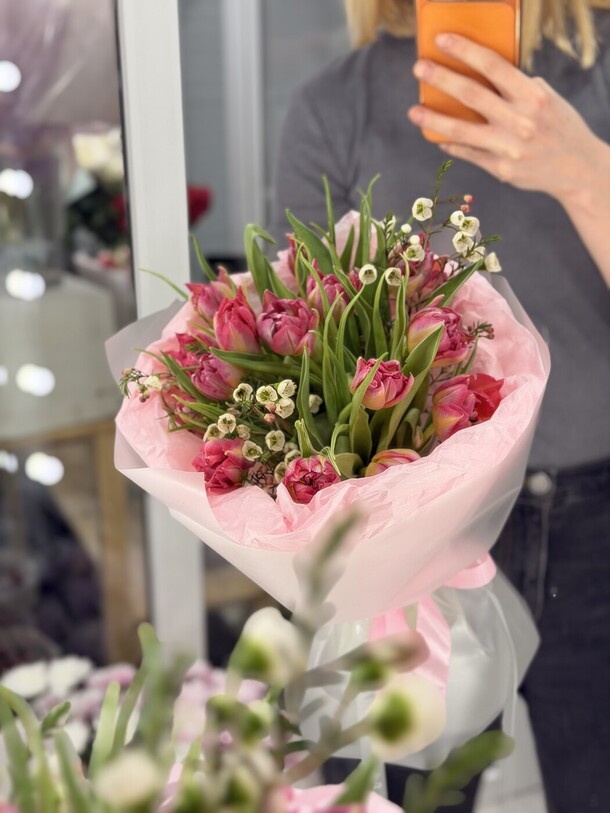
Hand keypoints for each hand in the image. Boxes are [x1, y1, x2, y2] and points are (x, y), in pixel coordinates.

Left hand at [407, 33, 606, 207]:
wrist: (576, 169)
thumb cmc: (558, 126)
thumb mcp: (547, 98)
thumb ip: (517, 88)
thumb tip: (480, 77)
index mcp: (532, 96)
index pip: (492, 65)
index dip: (464, 50)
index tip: (442, 41)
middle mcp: (519, 121)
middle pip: (471, 95)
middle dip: (441, 79)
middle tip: (419, 69)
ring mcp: (508, 147)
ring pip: (461, 130)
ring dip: (434, 119)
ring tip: (414, 111)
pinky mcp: (500, 169)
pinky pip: (468, 153)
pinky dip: (451, 144)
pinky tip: (437, 137)